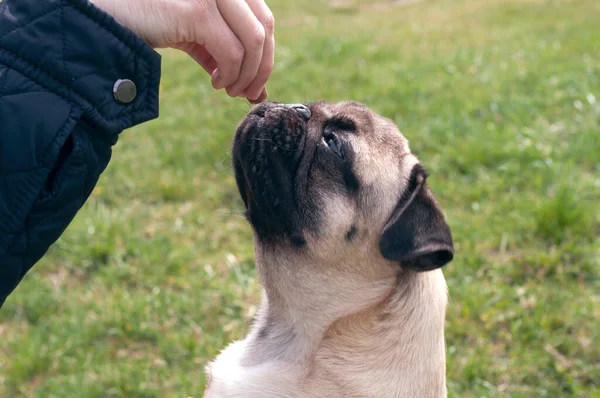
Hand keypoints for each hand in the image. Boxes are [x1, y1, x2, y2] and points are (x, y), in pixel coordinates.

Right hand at [90, 0, 273, 101]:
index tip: (255, 82)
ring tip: (229, 89)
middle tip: (248, 92)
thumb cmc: (148, 21)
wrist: (104, 14)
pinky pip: (232, 53)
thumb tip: (256, 89)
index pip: (264, 18)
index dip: (265, 54)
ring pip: (253, 42)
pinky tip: (217, 83)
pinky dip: (231, 75)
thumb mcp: (194, 34)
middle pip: (264, 28)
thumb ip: (224, 52)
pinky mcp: (197, 10)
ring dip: (246, 75)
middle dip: (262, 67)